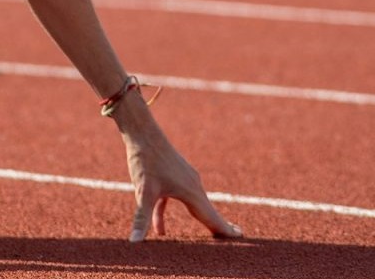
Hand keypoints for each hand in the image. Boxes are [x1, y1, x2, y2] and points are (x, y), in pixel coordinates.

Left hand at [116, 99, 241, 241]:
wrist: (142, 132)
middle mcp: (192, 185)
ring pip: (194, 205)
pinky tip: (160, 229)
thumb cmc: (146, 161)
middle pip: (208, 211)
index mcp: (191, 191)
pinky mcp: (174, 175)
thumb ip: (142, 218)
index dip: (225, 230)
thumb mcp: (143, 192)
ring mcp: (184, 179)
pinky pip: (176, 199)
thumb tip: (134, 242)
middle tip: (238, 236)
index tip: (241, 237)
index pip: (211, 216)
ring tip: (211, 233)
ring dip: (201, 219)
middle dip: (220, 226)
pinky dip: (170, 213)